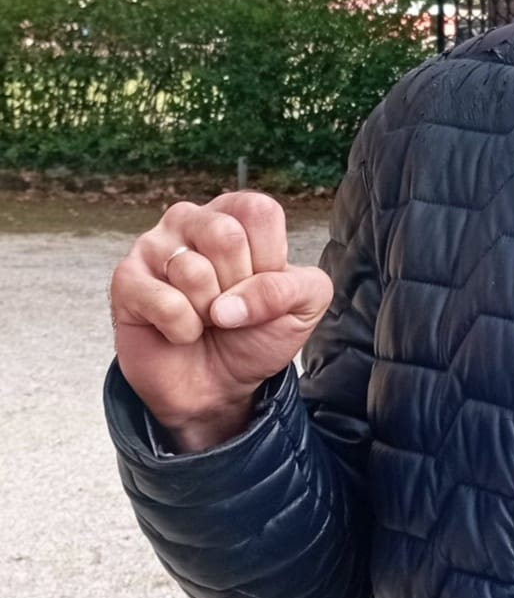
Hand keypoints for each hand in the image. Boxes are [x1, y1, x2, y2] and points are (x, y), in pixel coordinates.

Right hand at [110, 191, 332, 452]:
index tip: (261, 283)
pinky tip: (181, 331)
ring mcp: (155, 246)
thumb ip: (291, 287)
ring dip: (209, 310)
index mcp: (237, 214)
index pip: (260, 212)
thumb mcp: (303, 306)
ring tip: (205, 317)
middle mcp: (193, 220)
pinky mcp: (126, 280)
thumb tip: (231, 304)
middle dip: (238, 286)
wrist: (218, 386)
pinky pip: (164, 303)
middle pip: (225, 235)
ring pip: (192, 270)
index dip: (269, 259)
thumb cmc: (257, 334)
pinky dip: (183, 329)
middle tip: (230, 304)